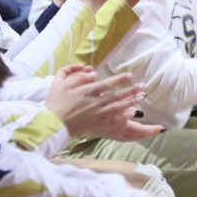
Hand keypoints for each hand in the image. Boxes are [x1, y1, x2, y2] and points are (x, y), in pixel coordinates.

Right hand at [46, 70, 162, 140]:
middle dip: (130, 91)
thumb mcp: (59, 83)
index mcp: (85, 92)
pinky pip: (113, 119)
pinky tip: (132, 112)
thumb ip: (74, 74)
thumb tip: (92, 72)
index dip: (119, 80)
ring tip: (141, 97)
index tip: (130, 75)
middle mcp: (93, 103)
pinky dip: (124, 115)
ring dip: (130, 102)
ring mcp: (96, 114)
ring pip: (117, 107)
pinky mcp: (96, 123)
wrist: (53, 124)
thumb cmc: (55, 103)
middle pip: (116, 96)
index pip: (106, 84)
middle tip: (143, 87)